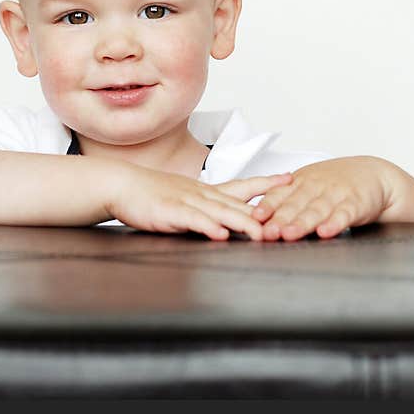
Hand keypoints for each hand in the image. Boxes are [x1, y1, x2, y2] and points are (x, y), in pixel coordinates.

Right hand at [106, 164, 294, 240]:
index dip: (267, 183)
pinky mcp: (170, 213)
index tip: (290, 179)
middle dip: (265, 211)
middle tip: (289, 216)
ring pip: (220, 212)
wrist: (122, 185)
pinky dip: (207, 227)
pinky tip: (219, 234)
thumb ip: (208, 208)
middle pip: (239, 203)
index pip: (243, 184)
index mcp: (207, 191)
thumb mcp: (186, 197)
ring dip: (242, 223)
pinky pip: (192, 220)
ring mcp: (187, 202)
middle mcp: (202, 195)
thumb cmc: (152, 194)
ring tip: (261, 234)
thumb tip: (230, 219)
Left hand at [250, 156, 392, 240]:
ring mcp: (336, 194)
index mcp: (301, 181)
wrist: (374, 175)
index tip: (255, 217)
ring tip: (290, 234)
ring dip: (302, 223)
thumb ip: (286, 199)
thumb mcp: (308, 184)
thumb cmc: (337, 183)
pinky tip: (325, 231)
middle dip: (280, 218)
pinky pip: (344, 214)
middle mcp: (316, 186)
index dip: (267, 206)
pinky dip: (334, 223)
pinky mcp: (356, 204)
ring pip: (316, 210)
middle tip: (268, 232)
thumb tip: (258, 216)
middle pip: (295, 204)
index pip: (280, 194)